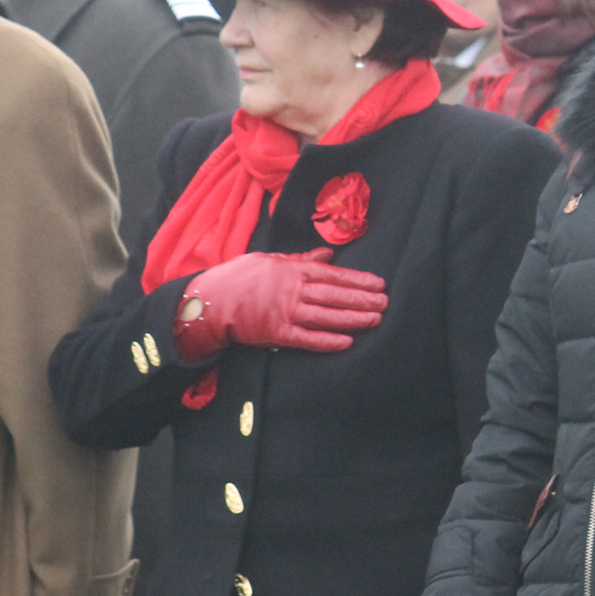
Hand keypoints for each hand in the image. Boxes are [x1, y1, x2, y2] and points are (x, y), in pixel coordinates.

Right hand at [173, 248, 387, 360]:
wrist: (209, 301)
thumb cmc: (239, 276)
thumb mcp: (270, 259)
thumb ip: (301, 259)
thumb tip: (328, 253)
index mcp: (292, 270)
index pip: (332, 274)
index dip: (357, 279)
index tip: (379, 283)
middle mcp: (292, 290)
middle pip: (334, 295)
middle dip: (363, 299)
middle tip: (385, 302)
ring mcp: (285, 312)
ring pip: (326, 316)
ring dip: (353, 318)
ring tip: (375, 319)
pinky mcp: (276, 333)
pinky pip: (306, 338)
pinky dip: (327, 341)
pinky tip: (347, 342)